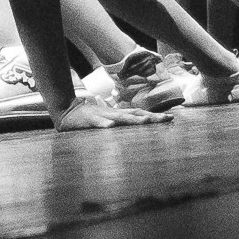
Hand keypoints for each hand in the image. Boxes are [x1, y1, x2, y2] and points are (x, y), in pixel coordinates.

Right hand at [53, 97, 171, 128]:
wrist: (67, 112)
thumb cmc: (90, 119)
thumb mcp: (108, 121)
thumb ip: (121, 124)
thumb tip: (138, 125)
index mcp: (118, 115)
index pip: (140, 114)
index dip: (155, 116)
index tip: (171, 118)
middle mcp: (113, 114)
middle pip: (135, 115)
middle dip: (152, 117)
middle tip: (167, 119)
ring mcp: (102, 116)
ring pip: (120, 118)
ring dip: (133, 119)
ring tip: (146, 120)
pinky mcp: (89, 121)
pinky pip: (98, 123)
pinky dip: (104, 124)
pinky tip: (111, 127)